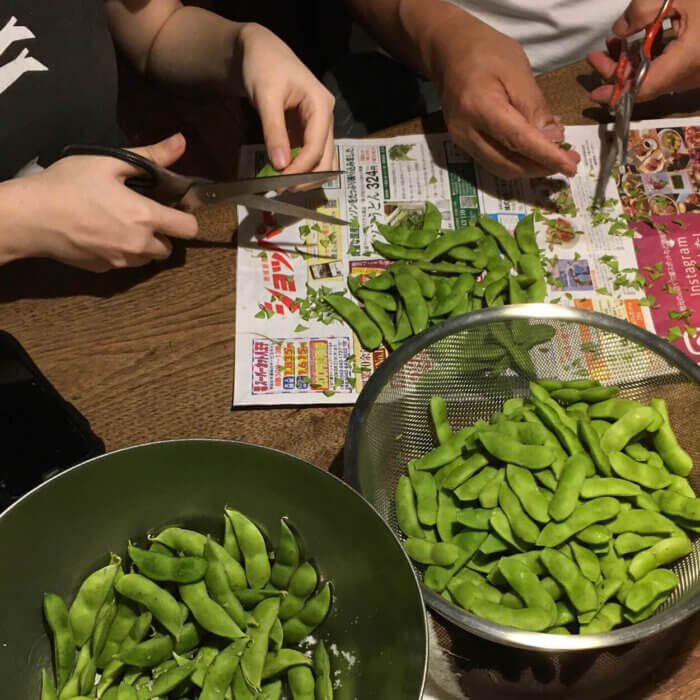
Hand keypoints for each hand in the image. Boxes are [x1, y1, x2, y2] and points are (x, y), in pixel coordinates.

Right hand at [3, 134, 197, 271]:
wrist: (30, 216)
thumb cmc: (69, 185)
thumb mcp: (110, 162)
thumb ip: (151, 156)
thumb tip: (181, 142)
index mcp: (146, 217)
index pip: (189, 229)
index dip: (186, 217)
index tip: (173, 208)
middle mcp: (138, 245)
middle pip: (169, 248)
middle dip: (163, 233)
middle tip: (143, 214)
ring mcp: (121, 261)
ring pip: (147, 259)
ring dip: (144, 246)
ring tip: (123, 224)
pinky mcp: (104, 269)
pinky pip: (124, 264)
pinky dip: (122, 252)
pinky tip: (103, 234)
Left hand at [237, 23, 336, 174]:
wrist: (260, 53)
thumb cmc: (263, 68)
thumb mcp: (266, 97)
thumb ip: (274, 131)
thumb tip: (279, 166)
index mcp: (321, 105)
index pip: (317, 145)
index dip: (301, 167)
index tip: (281, 182)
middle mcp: (326, 118)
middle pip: (326, 158)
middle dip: (307, 177)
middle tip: (282, 189)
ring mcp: (320, 126)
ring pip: (323, 161)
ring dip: (307, 177)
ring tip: (283, 186)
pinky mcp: (309, 132)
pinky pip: (311, 156)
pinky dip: (301, 169)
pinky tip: (285, 176)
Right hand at [431, 17, 579, 178]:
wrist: (448, 52)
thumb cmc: (486, 52)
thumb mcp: (517, 70)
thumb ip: (534, 106)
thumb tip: (553, 139)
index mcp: (479, 107)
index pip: (518, 140)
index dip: (546, 156)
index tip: (570, 167)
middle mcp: (466, 131)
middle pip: (508, 163)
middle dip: (540, 167)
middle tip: (570, 162)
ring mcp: (461, 140)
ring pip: (500, 168)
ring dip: (530, 169)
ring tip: (555, 158)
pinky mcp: (463, 143)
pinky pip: (493, 161)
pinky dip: (517, 161)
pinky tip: (534, 150)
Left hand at [588, 0, 696, 102]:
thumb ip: (643, 11)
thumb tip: (620, 31)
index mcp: (688, 59)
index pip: (646, 87)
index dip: (618, 93)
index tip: (596, 92)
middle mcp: (693, 73)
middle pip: (647, 82)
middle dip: (618, 71)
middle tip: (596, 56)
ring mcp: (699, 71)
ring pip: (659, 74)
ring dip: (633, 62)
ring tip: (614, 43)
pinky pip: (672, 66)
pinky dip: (652, 56)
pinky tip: (639, 39)